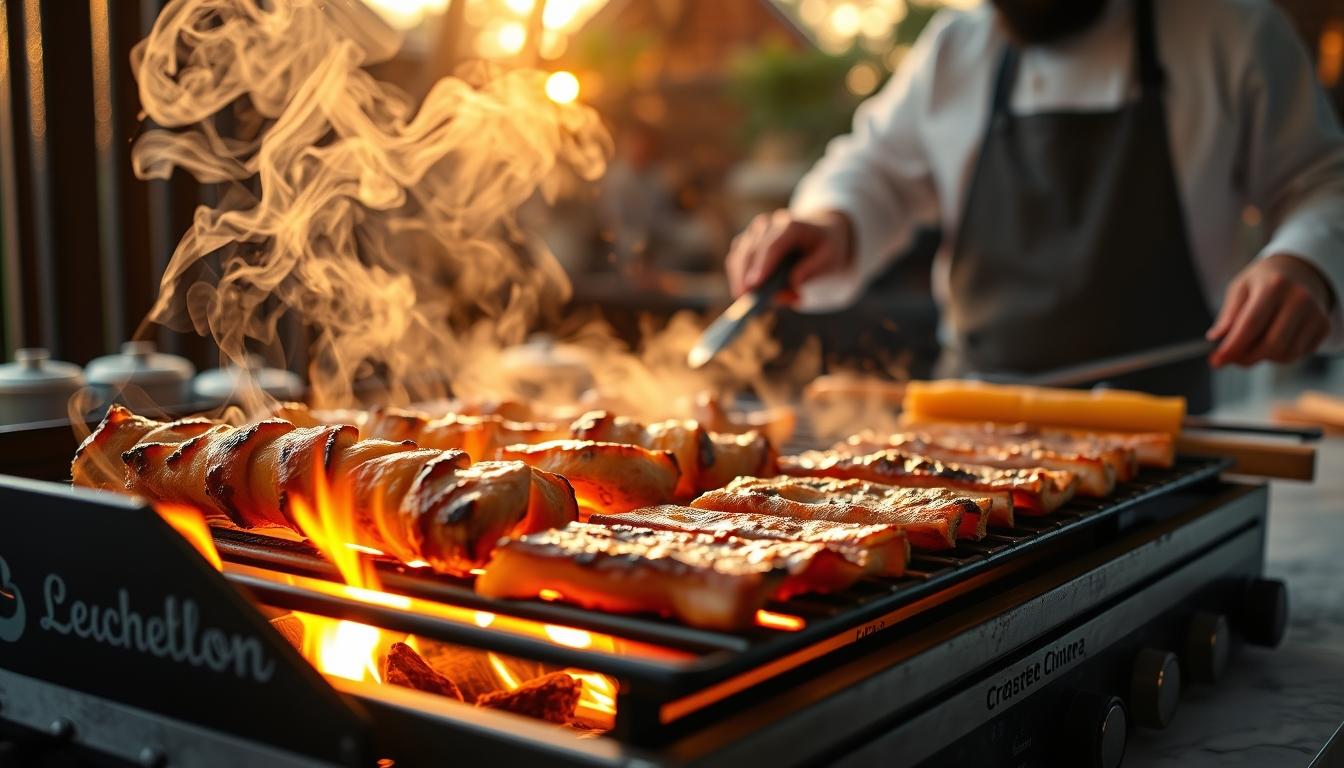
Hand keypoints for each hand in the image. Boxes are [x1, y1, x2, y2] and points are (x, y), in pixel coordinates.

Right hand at [726, 209, 852, 303]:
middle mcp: (769, 224)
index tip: (754, 286)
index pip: (773, 244)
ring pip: (739, 254)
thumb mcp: (830, 259)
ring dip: (740, 278)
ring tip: (750, 301)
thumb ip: (811, 272)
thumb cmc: (825, 248)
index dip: (762, 265)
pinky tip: (746, 293)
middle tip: (747, 301)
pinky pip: (734, 260)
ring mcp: (754, 233)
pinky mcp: (746, 243)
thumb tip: (790, 289)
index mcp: (791, 225)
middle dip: (747, 275)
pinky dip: (738, 278)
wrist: (819, 234)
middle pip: (751, 249)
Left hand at [1207, 253, 1334, 366]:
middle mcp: (1300, 298)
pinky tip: (1271, 341)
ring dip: (1262, 358)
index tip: (1217, 360)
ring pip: (1285, 354)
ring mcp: (1316, 313)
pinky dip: (1278, 356)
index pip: (1251, 324)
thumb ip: (1228, 315)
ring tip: (1250, 346)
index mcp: (1274, 285)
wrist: (1299, 272)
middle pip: (1271, 344)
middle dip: (1246, 358)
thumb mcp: (1240, 289)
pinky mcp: (1324, 326)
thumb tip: (1215, 338)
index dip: (1233, 346)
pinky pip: (1297, 354)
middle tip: (1230, 359)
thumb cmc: (1263, 282)